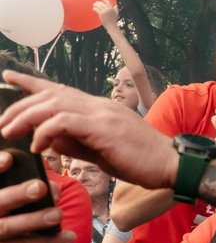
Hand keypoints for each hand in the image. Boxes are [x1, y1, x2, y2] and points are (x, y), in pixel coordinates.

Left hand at [0, 71, 177, 190]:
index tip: (8, 78)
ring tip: (9, 133)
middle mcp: (99, 105)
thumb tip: (49, 139)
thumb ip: (76, 142)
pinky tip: (38, 147)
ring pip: (53, 104)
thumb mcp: (101, 151)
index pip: (60, 89)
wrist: (171, 164)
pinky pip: (64, 122)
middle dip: (20, 105)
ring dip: (26, 117)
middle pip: (51, 93)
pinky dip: (45, 132)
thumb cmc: (141, 161)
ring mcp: (102, 113)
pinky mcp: (103, 127)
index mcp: (100, 108)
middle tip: (1, 122)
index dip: (31, 83)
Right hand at [0, 155, 74, 242]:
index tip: (10, 159)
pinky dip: (48, 242)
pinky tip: (69, 236)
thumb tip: (47, 181)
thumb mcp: (25, 203)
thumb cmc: (24, 220)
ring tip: (58, 214)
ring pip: (8, 227)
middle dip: (17, 194)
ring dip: (35, 219)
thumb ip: (30, 188)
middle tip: (41, 187)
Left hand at [92, 0, 119, 28]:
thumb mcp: (116, 14)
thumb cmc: (114, 21)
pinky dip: (95, 8)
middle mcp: (108, 9)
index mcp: (112, 9)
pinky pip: (97, 10)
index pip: (108, 2)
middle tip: (95, 3)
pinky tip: (93, 9)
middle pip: (102, 3)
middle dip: (98, 2)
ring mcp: (105, 12)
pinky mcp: (101, 14)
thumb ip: (116, 10)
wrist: (112, 26)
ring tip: (94, 5)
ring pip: (99, 6)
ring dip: (96, 5)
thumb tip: (115, 6)